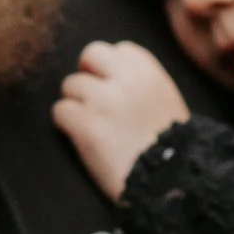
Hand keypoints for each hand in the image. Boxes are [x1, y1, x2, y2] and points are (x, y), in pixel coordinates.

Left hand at [52, 40, 190, 201]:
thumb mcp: (168, 105)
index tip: (113, 86)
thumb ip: (144, 85)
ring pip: (70, 84)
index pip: (120, 49)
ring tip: (91, 126)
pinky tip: (79, 138)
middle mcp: (126, 80)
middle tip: (92, 99)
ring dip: (76, 104)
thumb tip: (112, 77)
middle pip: (91, 54)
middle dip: (89, 74)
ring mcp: (103, 101)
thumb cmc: (173, 150)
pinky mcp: (85, 125)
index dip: (111, 68)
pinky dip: (65, 125)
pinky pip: (60, 111)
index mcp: (151, 74)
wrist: (171, 184)